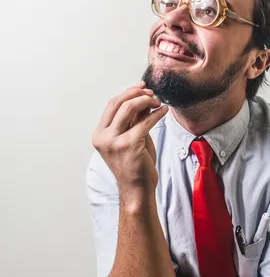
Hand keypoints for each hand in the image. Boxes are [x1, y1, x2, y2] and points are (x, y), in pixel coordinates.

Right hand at [92, 81, 167, 201]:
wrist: (137, 189)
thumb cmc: (135, 164)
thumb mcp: (131, 137)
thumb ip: (133, 119)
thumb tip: (142, 99)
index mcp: (99, 134)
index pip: (111, 105)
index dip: (127, 93)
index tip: (141, 88)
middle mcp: (103, 137)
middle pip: (119, 103)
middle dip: (137, 94)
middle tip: (152, 94)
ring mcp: (114, 141)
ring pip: (130, 108)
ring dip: (147, 101)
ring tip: (158, 102)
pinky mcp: (129, 144)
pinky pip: (145, 122)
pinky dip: (157, 114)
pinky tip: (163, 111)